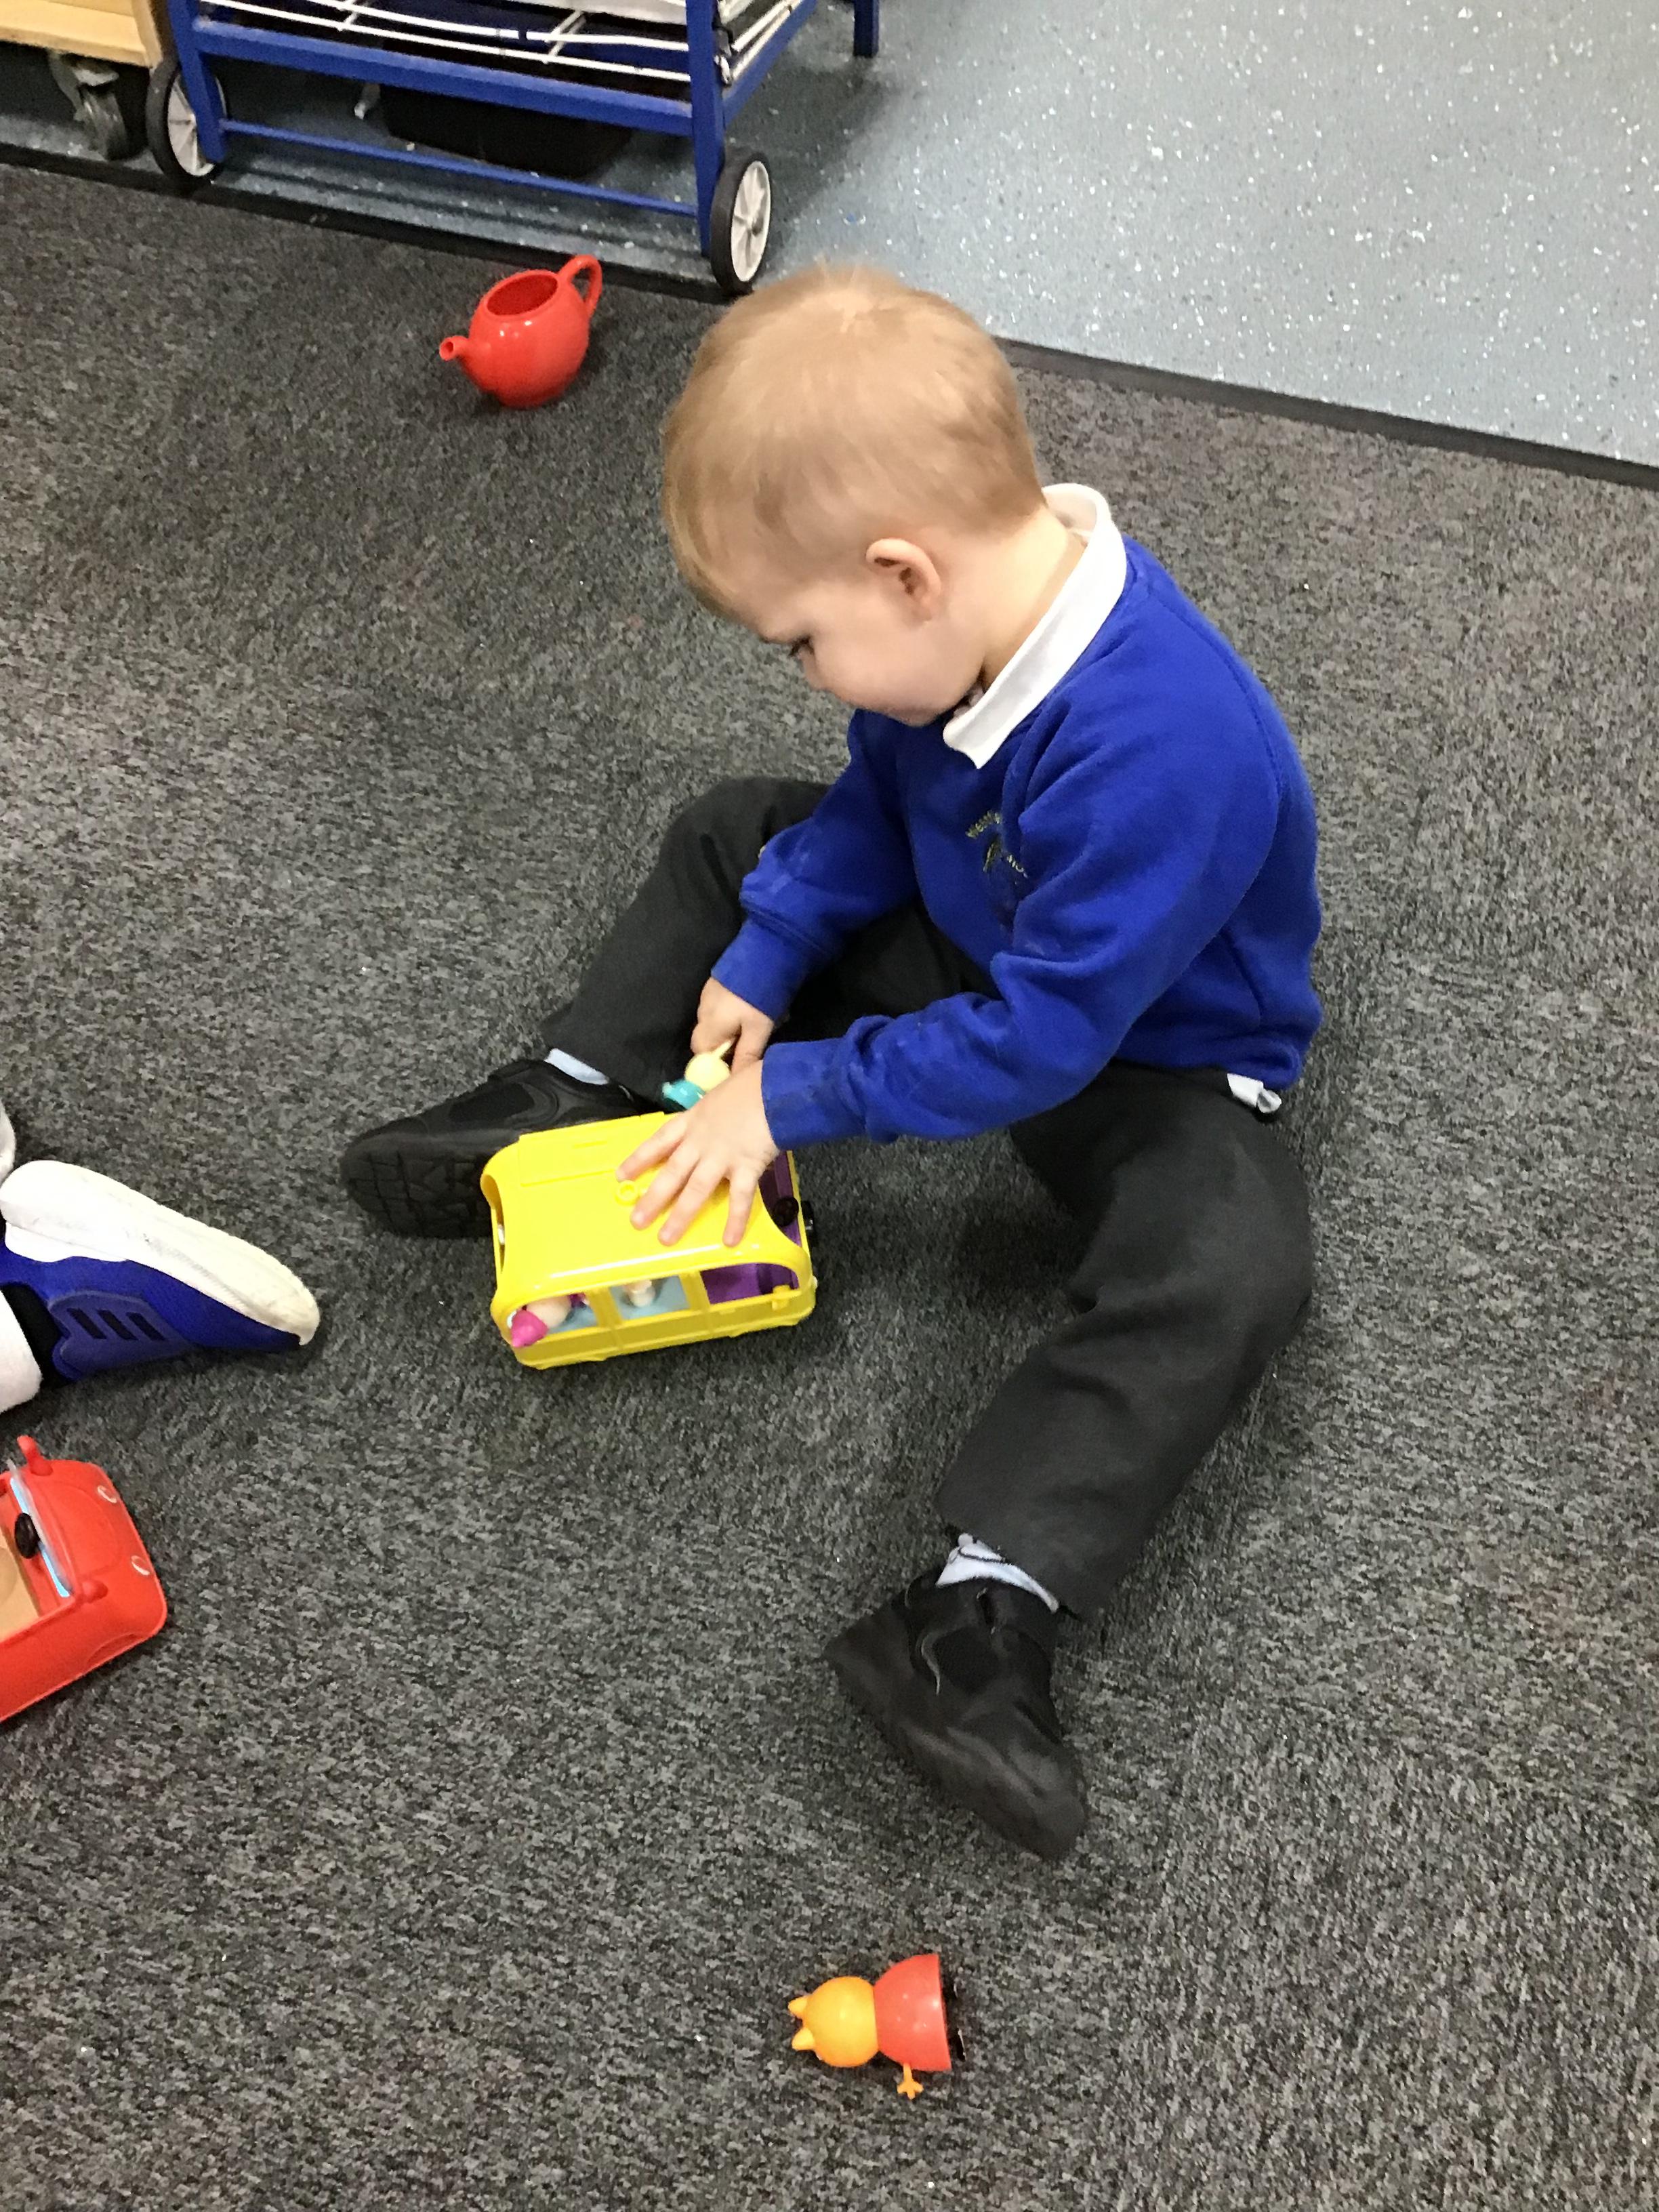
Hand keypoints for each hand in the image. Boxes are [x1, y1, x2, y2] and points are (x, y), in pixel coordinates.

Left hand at [619, 1063, 778, 1246]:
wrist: (775, 1087)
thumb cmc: (751, 1084)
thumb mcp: (720, 1095)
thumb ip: (712, 1113)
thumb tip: (714, 1123)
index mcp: (693, 1120)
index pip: (659, 1141)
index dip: (639, 1159)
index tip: (621, 1175)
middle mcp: (701, 1141)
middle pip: (671, 1172)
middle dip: (653, 1198)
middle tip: (637, 1221)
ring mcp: (722, 1156)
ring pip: (696, 1189)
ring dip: (681, 1215)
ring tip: (666, 1238)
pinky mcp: (746, 1167)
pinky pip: (740, 1199)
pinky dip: (735, 1221)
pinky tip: (729, 1241)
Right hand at [691, 978, 774, 1073]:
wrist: (764, 954)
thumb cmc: (761, 998)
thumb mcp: (759, 1029)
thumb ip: (746, 1054)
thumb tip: (734, 1080)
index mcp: (709, 1025)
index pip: (701, 1053)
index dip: (714, 1063)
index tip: (732, 1065)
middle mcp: (702, 1011)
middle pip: (705, 1038)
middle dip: (723, 1045)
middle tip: (746, 1044)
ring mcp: (706, 994)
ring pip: (711, 1022)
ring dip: (726, 1028)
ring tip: (750, 1024)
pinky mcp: (715, 983)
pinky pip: (716, 1007)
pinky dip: (728, 1013)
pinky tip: (747, 1008)